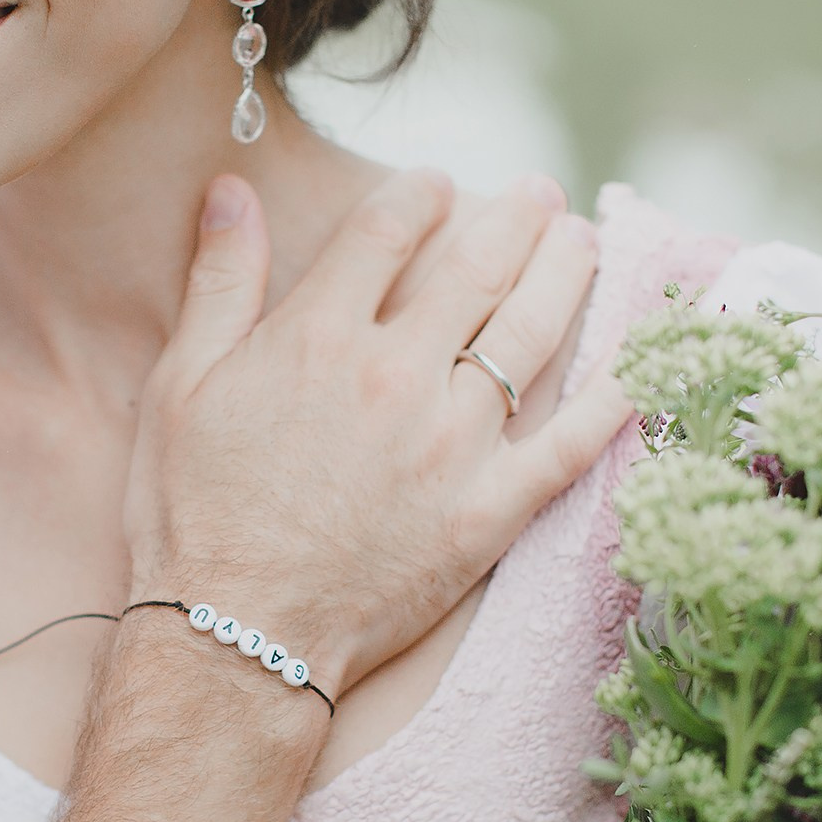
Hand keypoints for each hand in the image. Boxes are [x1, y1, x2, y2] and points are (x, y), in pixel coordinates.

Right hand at [127, 169, 628, 704]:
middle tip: (538, 192)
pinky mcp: (487, 512)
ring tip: (581, 241)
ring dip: (564, 275)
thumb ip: (219, 282)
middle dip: (512, 218)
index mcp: (319, 337)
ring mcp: (451, 444)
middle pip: (475, 269)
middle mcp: (396, 376)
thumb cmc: (194, 516)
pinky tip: (640, 362)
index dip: (417, 194)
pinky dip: (611, 401)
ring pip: (529, 335)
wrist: (236, 636)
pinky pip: (568, 445)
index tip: (435, 185)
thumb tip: (231, 190)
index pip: (386, 231)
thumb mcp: (181, 385)